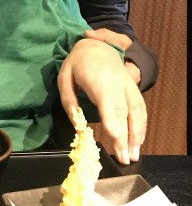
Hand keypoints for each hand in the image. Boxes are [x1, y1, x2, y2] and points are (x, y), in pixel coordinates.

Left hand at [58, 39, 146, 164]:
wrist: (98, 46)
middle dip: (127, 136)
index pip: (110, 104)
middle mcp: (119, 84)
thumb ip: (69, 101)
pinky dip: (141, 126)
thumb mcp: (65, 78)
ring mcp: (129, 86)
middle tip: (126, 159)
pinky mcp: (134, 89)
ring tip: (134, 155)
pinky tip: (137, 142)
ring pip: (138, 111)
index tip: (117, 143)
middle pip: (126, 111)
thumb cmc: (78, 64)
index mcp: (99, 79)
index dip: (115, 124)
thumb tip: (77, 125)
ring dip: (137, 135)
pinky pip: (141, 109)